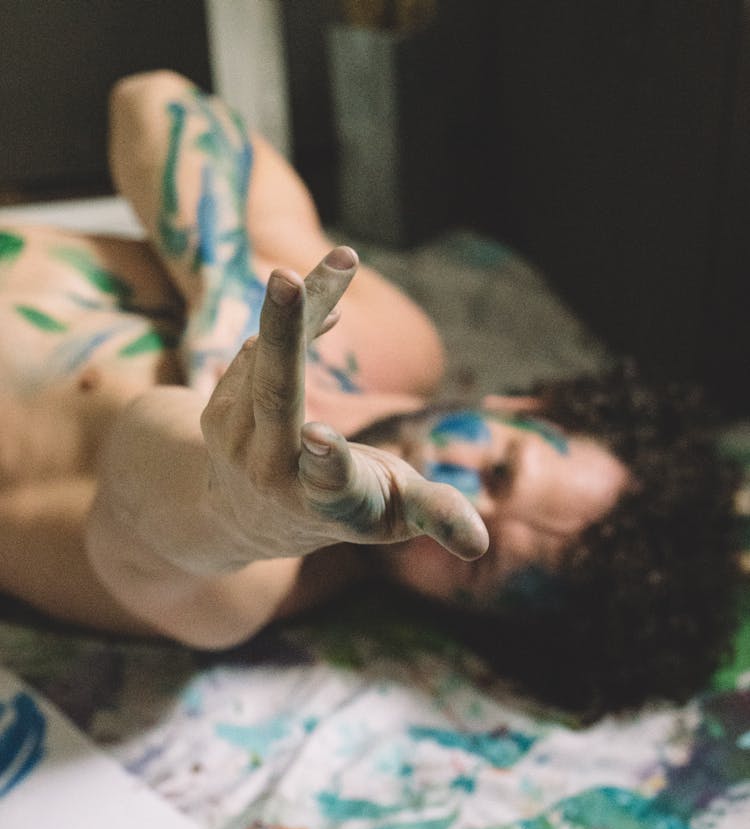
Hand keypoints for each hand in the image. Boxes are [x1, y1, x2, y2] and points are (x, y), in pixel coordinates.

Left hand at [199, 247, 488, 562]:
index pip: (326, 483)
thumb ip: (433, 514)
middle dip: (284, 337)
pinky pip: (257, 352)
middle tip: (287, 279)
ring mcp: (235, 440)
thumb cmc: (342, 509)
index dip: (327, 460)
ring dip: (304, 304)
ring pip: (267, 358)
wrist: (247, 519)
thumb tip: (479, 545)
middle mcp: (271, 472)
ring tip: (346, 259)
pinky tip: (325, 296)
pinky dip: (295, 319)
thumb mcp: (391, 515)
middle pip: (276, 398)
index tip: (318, 435)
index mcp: (325, 503)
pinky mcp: (216, 411)